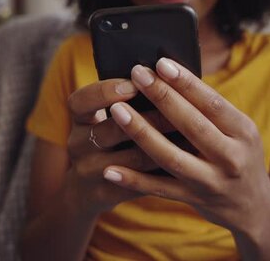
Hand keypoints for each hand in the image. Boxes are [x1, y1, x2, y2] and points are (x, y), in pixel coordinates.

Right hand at [63, 78, 173, 215]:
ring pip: (129, 159)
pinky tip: (185, 161)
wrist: (87, 190)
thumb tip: (169, 75)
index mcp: (80, 119)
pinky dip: (163, 172)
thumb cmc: (110, 141)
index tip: (134, 84)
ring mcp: (88, 172)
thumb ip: (130, 99)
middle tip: (180, 108)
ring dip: (162, 145)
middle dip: (148, 118)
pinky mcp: (104, 194)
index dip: (105, 92)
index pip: (80, 101)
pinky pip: (137, 185)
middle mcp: (78, 144)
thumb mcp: (106, 119)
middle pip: (109, 130)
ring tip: (191, 135)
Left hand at [103, 58, 269, 234]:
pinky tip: (110, 169)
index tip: (161, 63)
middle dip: (162, 98)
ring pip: (171, 157)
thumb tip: (169, 76)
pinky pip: (159, 189)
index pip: (212, 102)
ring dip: (142, 133)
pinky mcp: (193, 200)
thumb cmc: (239, 155)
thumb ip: (210, 110)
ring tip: (116, 111)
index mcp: (243, 131)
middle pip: (192, 125)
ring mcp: (212, 182)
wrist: (254, 207)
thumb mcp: (239, 131)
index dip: (186, 82)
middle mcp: (230, 157)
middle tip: (137, 74)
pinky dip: (134, 180)